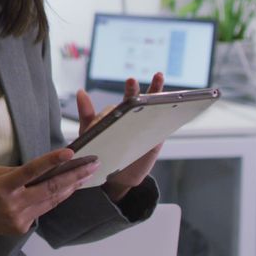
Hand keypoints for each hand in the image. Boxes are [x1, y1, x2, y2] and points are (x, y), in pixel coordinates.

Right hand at [0, 148, 99, 252]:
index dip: (51, 161)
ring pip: (52, 200)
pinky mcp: (22, 227)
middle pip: (51, 189)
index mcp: (2, 188)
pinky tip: (67, 188)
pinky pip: (43, 209)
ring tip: (86, 174)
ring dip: (71, 187)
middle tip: (92, 164)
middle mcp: (13, 205)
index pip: (31, 171)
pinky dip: (56, 198)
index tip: (68, 153)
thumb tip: (35, 169)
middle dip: (74, 176)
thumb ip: (12, 170)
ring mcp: (19, 218)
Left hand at [75, 72, 164, 201]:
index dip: (131, 91)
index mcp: (118, 114)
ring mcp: (145, 126)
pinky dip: (171, 115)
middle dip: (146, 89)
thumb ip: (87, 113)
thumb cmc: (100, 150)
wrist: (115, 177)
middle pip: (140, 100)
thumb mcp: (89, 132)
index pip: (125, 100)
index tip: (132, 81)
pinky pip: (164, 126)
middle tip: (146, 79)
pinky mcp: (156, 139)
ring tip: (159, 77)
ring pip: (153, 107)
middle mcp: (132, 117)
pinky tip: (175, 107)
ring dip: (158, 92)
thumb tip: (80, 92)